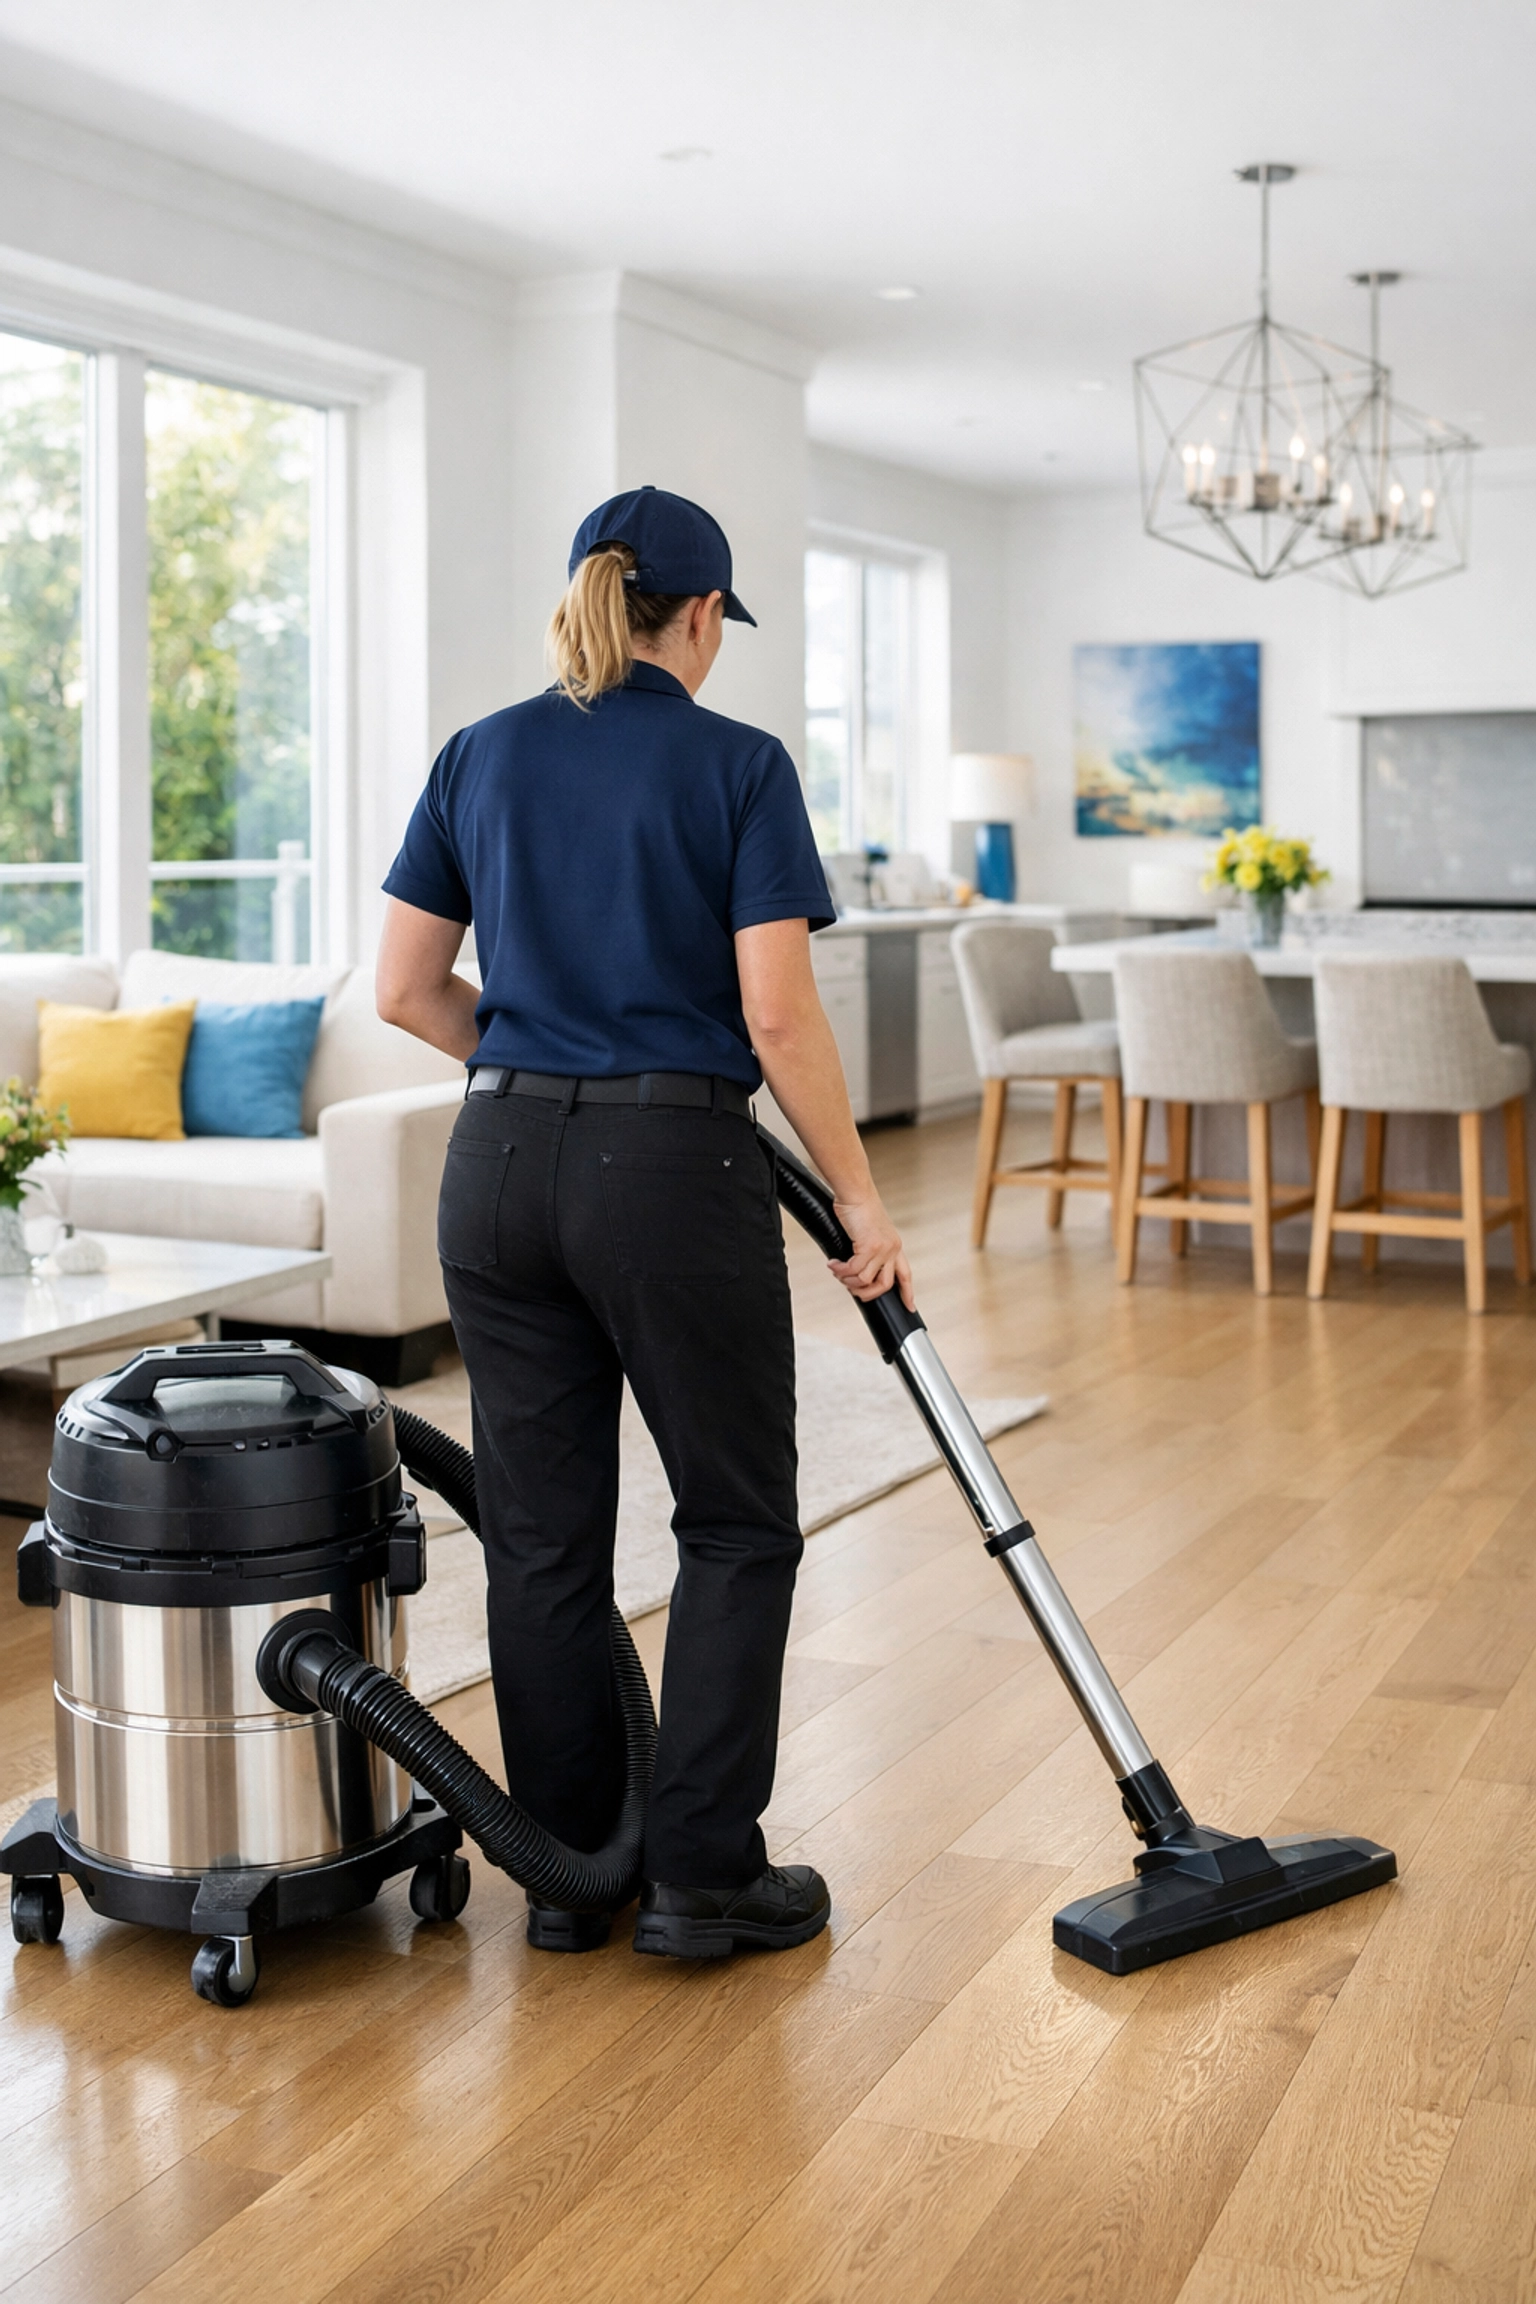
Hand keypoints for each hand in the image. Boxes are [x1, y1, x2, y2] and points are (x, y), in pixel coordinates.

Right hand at [828, 1191, 914, 1308]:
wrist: (855, 1192)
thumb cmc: (858, 1207)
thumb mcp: (868, 1231)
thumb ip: (868, 1249)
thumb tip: (856, 1267)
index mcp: (894, 1246)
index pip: (905, 1274)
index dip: (908, 1292)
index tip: (909, 1306)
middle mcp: (892, 1249)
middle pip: (884, 1285)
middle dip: (866, 1293)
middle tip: (852, 1290)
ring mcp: (882, 1249)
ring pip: (866, 1280)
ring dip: (848, 1281)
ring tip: (838, 1272)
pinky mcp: (869, 1247)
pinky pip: (854, 1270)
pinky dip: (841, 1270)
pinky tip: (833, 1264)